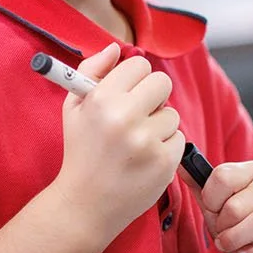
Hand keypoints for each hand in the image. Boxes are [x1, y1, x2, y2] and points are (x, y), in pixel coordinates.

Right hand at [54, 43, 185, 237]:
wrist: (85, 205)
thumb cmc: (80, 152)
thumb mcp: (73, 108)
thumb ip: (92, 71)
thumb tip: (116, 48)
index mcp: (102, 99)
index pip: (139, 64)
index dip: (135, 78)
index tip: (129, 91)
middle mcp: (125, 117)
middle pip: (163, 83)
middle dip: (153, 96)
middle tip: (140, 113)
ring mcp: (147, 141)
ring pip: (172, 114)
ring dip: (159, 125)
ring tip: (137, 143)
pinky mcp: (164, 162)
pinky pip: (179, 138)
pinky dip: (166, 146)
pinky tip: (145, 158)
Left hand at [200, 161, 252, 252]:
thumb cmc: (240, 233)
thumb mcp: (216, 210)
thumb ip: (200, 187)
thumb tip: (180, 165)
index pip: (223, 177)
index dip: (211, 200)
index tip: (213, 212)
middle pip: (237, 204)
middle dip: (223, 227)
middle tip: (223, 237)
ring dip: (237, 241)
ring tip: (231, 248)